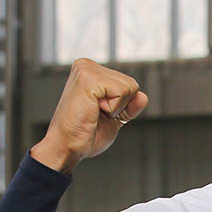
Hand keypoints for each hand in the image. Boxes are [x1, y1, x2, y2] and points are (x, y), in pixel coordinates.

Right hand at [30, 58, 148, 174]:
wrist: (67, 146)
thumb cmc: (85, 134)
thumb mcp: (115, 117)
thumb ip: (130, 106)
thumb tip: (143, 96)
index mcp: (90, 71)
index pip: (129, 84)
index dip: (122, 106)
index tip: (99, 112)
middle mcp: (86, 65)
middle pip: (132, 84)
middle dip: (120, 106)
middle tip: (95, 114)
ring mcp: (86, 69)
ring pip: (129, 87)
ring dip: (116, 108)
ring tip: (93, 112)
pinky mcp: (88, 78)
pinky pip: (123, 92)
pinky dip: (113, 108)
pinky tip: (93, 110)